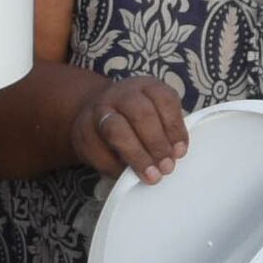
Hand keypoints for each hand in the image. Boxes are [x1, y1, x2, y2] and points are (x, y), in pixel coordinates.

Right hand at [66, 73, 191, 184]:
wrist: (95, 114)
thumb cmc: (135, 119)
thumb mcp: (155, 114)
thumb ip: (167, 130)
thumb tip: (175, 155)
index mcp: (146, 86)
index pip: (164, 99)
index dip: (174, 127)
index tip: (180, 152)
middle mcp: (122, 94)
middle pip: (141, 114)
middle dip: (156, 144)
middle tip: (166, 167)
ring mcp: (99, 111)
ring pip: (117, 130)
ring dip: (137, 156)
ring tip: (151, 176)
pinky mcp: (83, 131)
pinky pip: (99, 152)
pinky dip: (115, 167)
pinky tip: (126, 175)